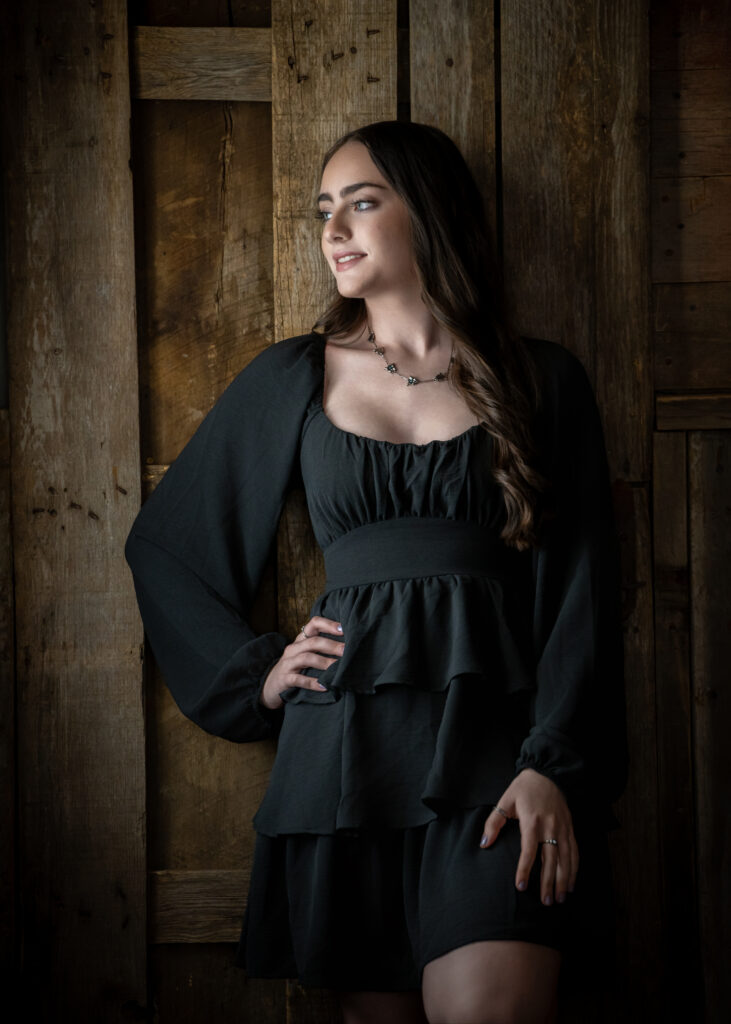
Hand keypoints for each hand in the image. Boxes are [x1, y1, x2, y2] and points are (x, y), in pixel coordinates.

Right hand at [259, 616, 343, 709]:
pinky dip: (313, 683)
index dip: (329, 624)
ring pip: (307, 658)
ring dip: (325, 662)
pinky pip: (299, 679)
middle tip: (347, 651)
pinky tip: (325, 686)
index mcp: (301, 640)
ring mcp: (288, 663)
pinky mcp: (284, 679)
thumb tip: (348, 647)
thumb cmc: (295, 669)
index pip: (313, 624)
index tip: (344, 629)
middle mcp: (294, 648)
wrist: (270, 687)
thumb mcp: (305, 655)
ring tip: (338, 668)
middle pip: (313, 641)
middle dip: (332, 645)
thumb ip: (321, 649)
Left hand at [479, 768, 578, 906]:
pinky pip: (574, 852)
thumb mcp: (505, 800)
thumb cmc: (524, 789)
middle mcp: (550, 827)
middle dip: (548, 882)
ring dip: (563, 880)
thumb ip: (494, 822)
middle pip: (550, 859)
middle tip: (545, 902)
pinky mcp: (570, 829)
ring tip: (559, 899)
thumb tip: (484, 843)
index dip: (525, 869)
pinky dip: (574, 869)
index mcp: (532, 821)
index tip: (521, 886)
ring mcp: (562, 829)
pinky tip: (570, 884)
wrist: (548, 774)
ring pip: (565, 859)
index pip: (529, 850)